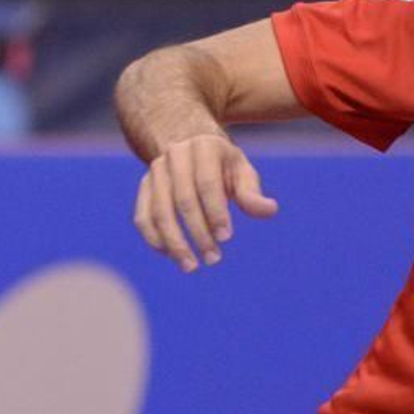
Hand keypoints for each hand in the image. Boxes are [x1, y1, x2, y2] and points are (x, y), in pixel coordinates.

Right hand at [133, 133, 279, 272]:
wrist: (193, 148)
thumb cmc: (224, 166)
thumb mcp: (242, 173)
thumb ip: (252, 193)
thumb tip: (270, 210)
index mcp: (204, 147)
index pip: (207, 183)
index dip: (216, 212)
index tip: (226, 238)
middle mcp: (175, 156)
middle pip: (183, 200)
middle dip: (198, 233)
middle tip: (213, 258)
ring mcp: (156, 171)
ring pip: (159, 211)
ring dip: (174, 242)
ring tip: (190, 266)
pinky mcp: (144, 187)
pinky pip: (143, 217)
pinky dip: (154, 238)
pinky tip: (170, 255)